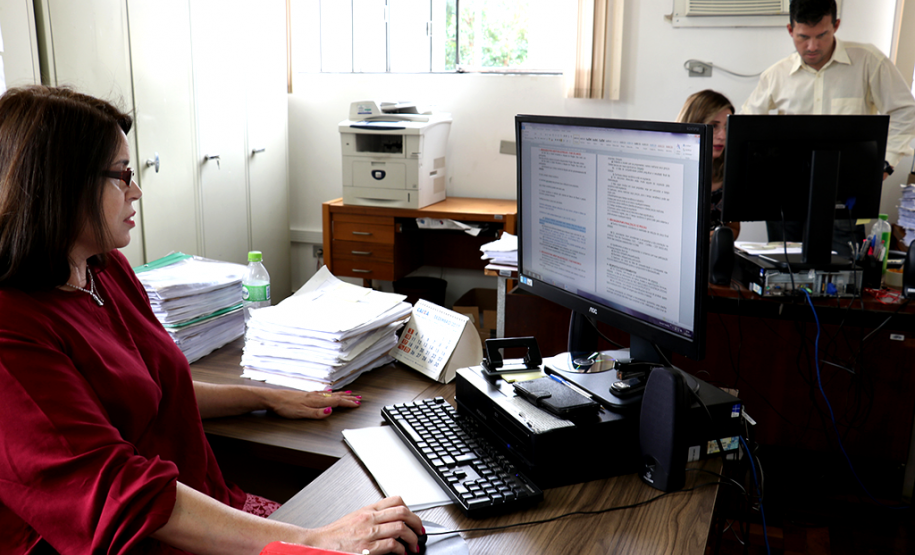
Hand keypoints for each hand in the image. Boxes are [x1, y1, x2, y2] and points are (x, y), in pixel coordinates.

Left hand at [264, 388, 361, 419]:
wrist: (272, 399)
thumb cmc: (285, 407)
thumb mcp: (301, 413)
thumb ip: (316, 413)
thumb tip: (330, 411)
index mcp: (316, 401)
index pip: (336, 402)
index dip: (347, 403)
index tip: (357, 404)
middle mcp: (315, 396)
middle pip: (335, 397)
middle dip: (347, 398)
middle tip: (358, 398)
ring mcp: (310, 395)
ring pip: (330, 394)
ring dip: (341, 394)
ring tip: (349, 393)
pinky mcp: (305, 395)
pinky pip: (322, 393)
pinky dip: (330, 392)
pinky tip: (329, 391)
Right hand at [305, 496, 423, 554]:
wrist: (318, 544)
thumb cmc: (335, 535)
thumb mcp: (355, 518)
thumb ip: (372, 516)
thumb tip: (390, 520)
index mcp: (368, 510)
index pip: (396, 500)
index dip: (411, 509)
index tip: (414, 519)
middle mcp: (370, 518)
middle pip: (403, 512)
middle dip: (417, 523)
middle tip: (420, 532)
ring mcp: (369, 532)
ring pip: (401, 527)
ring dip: (413, 538)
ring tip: (414, 545)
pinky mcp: (368, 548)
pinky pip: (392, 544)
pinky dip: (401, 550)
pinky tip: (402, 553)